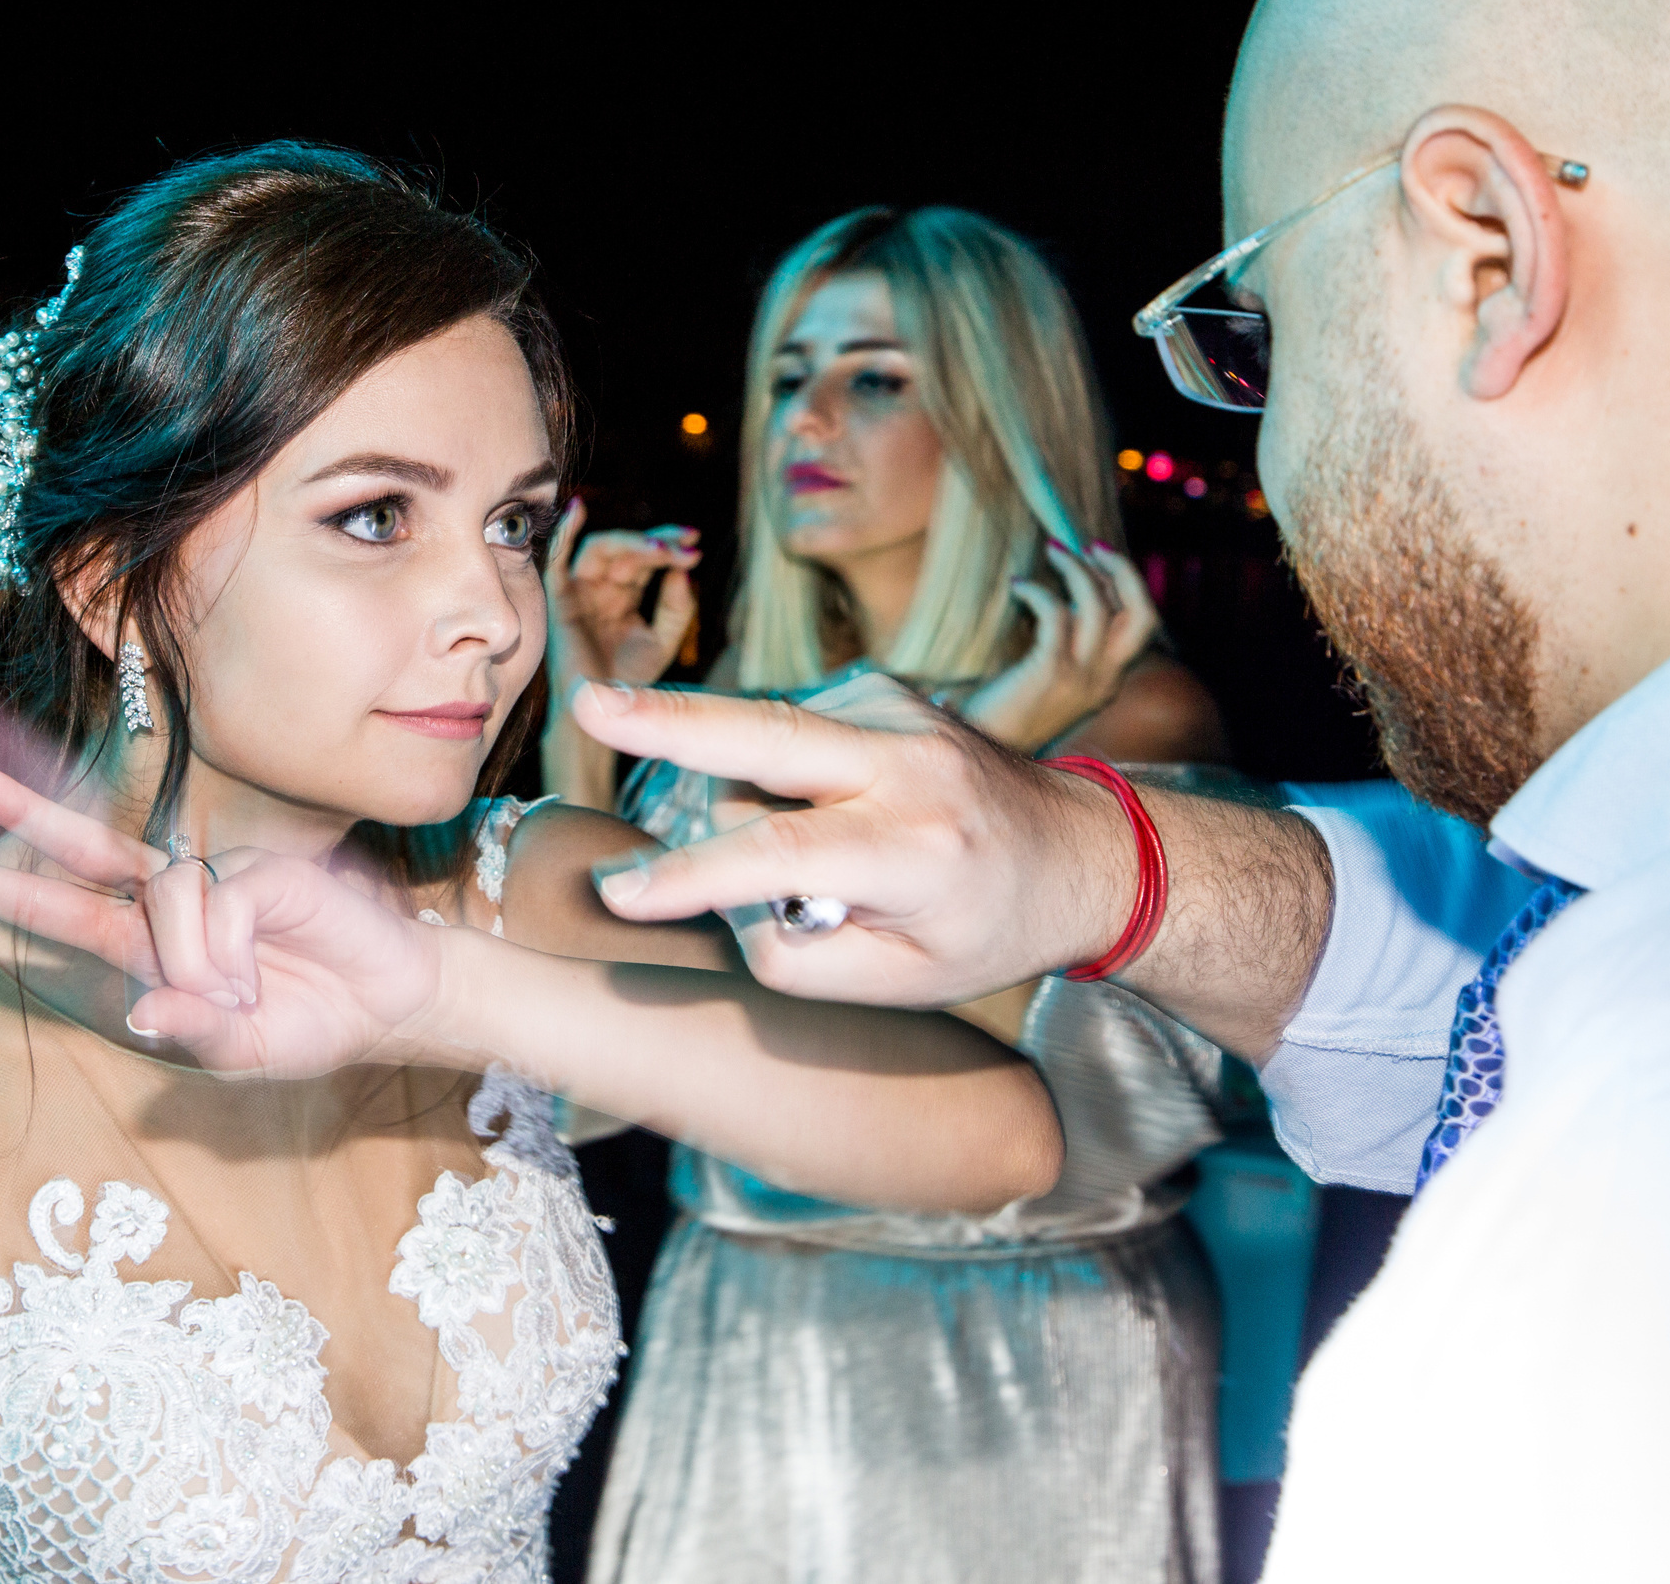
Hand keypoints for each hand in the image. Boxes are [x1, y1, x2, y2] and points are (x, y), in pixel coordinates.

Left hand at [0, 752, 447, 1077]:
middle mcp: (167, 900)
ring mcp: (212, 880)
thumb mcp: (242, 1053)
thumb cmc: (310, 1023)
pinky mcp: (258, 871)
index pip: (56, 902)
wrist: (389, 1005)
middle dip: (15, 803)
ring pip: (161, 902)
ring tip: (246, 996)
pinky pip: (216, 906)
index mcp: (144, 945)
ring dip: (196, 966)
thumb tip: (142, 1011)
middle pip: (78, 841)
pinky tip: (260, 972)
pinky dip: (229, 952)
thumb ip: (193, 1034)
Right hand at [546, 497, 701, 690]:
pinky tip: (578, 509)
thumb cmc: (627, 681)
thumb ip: (676, 607)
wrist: (602, 711)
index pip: (645, 559)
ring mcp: (578, 591)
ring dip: (631, 543)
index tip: (696, 546)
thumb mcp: (663, 641)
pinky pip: (556, 560)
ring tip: (661, 550)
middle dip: (658, 543)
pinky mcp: (559, 600)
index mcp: (622, 595)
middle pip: (627, 549)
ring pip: (601, 550)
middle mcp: (599, 588)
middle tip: (687, 545)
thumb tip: (681, 571)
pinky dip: (563, 532)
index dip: (669, 547)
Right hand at [571, 678, 1132, 1007]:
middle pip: (764, 734)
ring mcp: (891, 708)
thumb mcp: (905, 982)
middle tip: (587, 705)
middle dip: (668, 721)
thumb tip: (723, 904)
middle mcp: (906, 759)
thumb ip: (800, 959)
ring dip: (744, 798)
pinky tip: (821, 806)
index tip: (621, 893)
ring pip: (757, 748)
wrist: (1082, 849)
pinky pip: (779, 734)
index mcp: (919, 845)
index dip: (691, 877)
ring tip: (814, 849)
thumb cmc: (988, 928)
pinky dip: (773, 778)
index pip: (781, 856)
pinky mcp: (874, 687)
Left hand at [962, 541, 1158, 752]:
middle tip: (1091, 545)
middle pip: (1143, 613)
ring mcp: (1081, 678)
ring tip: (1051, 551)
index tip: (1100, 559)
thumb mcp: (1051, 683)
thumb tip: (1063, 600)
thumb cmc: (1006, 713)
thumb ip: (1068, 650)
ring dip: (1077, 569)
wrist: (981, 752)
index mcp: (1109, 682)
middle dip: (1124, 570)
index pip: (1143, 625)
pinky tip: (1018, 586)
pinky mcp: (1050, 672)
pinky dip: (1039, 591)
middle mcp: (1105, 680)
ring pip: (1099, 606)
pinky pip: (1056, 615)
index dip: (1127, 584)